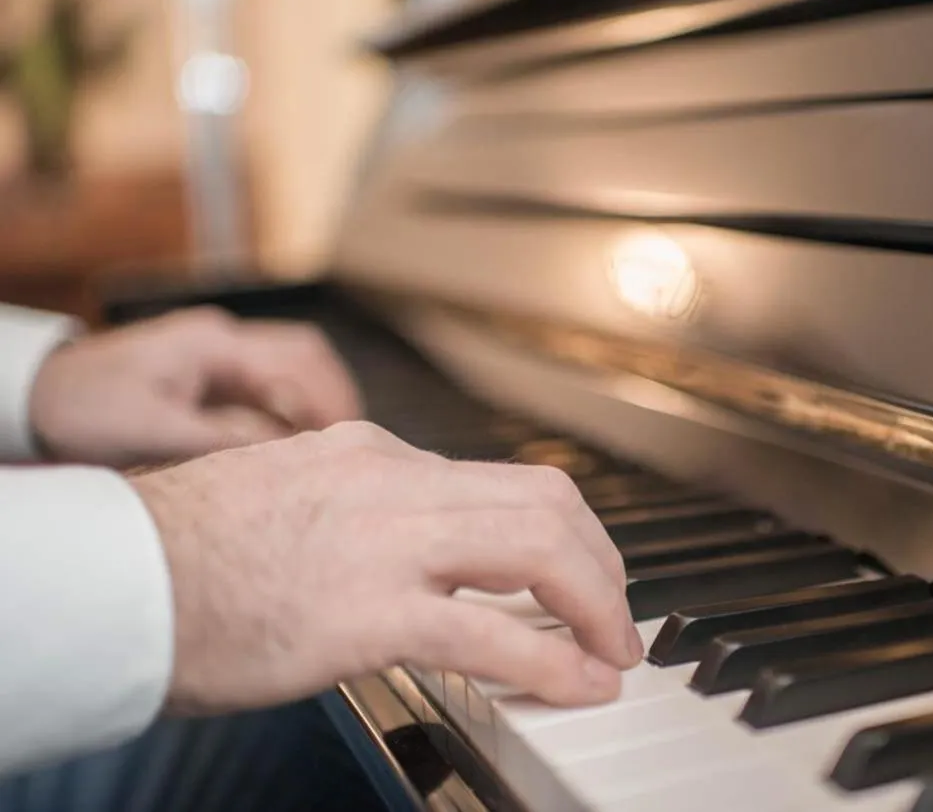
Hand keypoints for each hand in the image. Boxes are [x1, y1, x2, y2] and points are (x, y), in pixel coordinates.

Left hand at [29, 306, 361, 466]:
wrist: (36, 396)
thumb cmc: (84, 409)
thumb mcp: (155, 432)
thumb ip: (226, 439)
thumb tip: (291, 451)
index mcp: (214, 344)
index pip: (298, 363)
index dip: (329, 403)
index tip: (346, 442)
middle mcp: (222, 339)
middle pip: (306, 354)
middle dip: (334, 396)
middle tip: (352, 442)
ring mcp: (217, 352)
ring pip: (293, 364)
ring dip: (316, 400)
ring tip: (331, 444)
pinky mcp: (210, 372)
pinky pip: (269, 382)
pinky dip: (292, 406)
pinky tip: (295, 441)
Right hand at [131, 422, 642, 713]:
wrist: (112, 579)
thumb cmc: (184, 554)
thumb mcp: (291, 497)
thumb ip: (362, 509)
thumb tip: (419, 547)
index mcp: (374, 454)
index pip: (499, 479)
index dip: (558, 529)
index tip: (574, 568)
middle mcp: (393, 482)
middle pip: (544, 499)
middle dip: (600, 558)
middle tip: (614, 608)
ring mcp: (385, 543)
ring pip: (538, 548)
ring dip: (596, 601)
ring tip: (614, 647)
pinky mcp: (367, 613)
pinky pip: (495, 634)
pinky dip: (555, 659)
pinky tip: (582, 683)